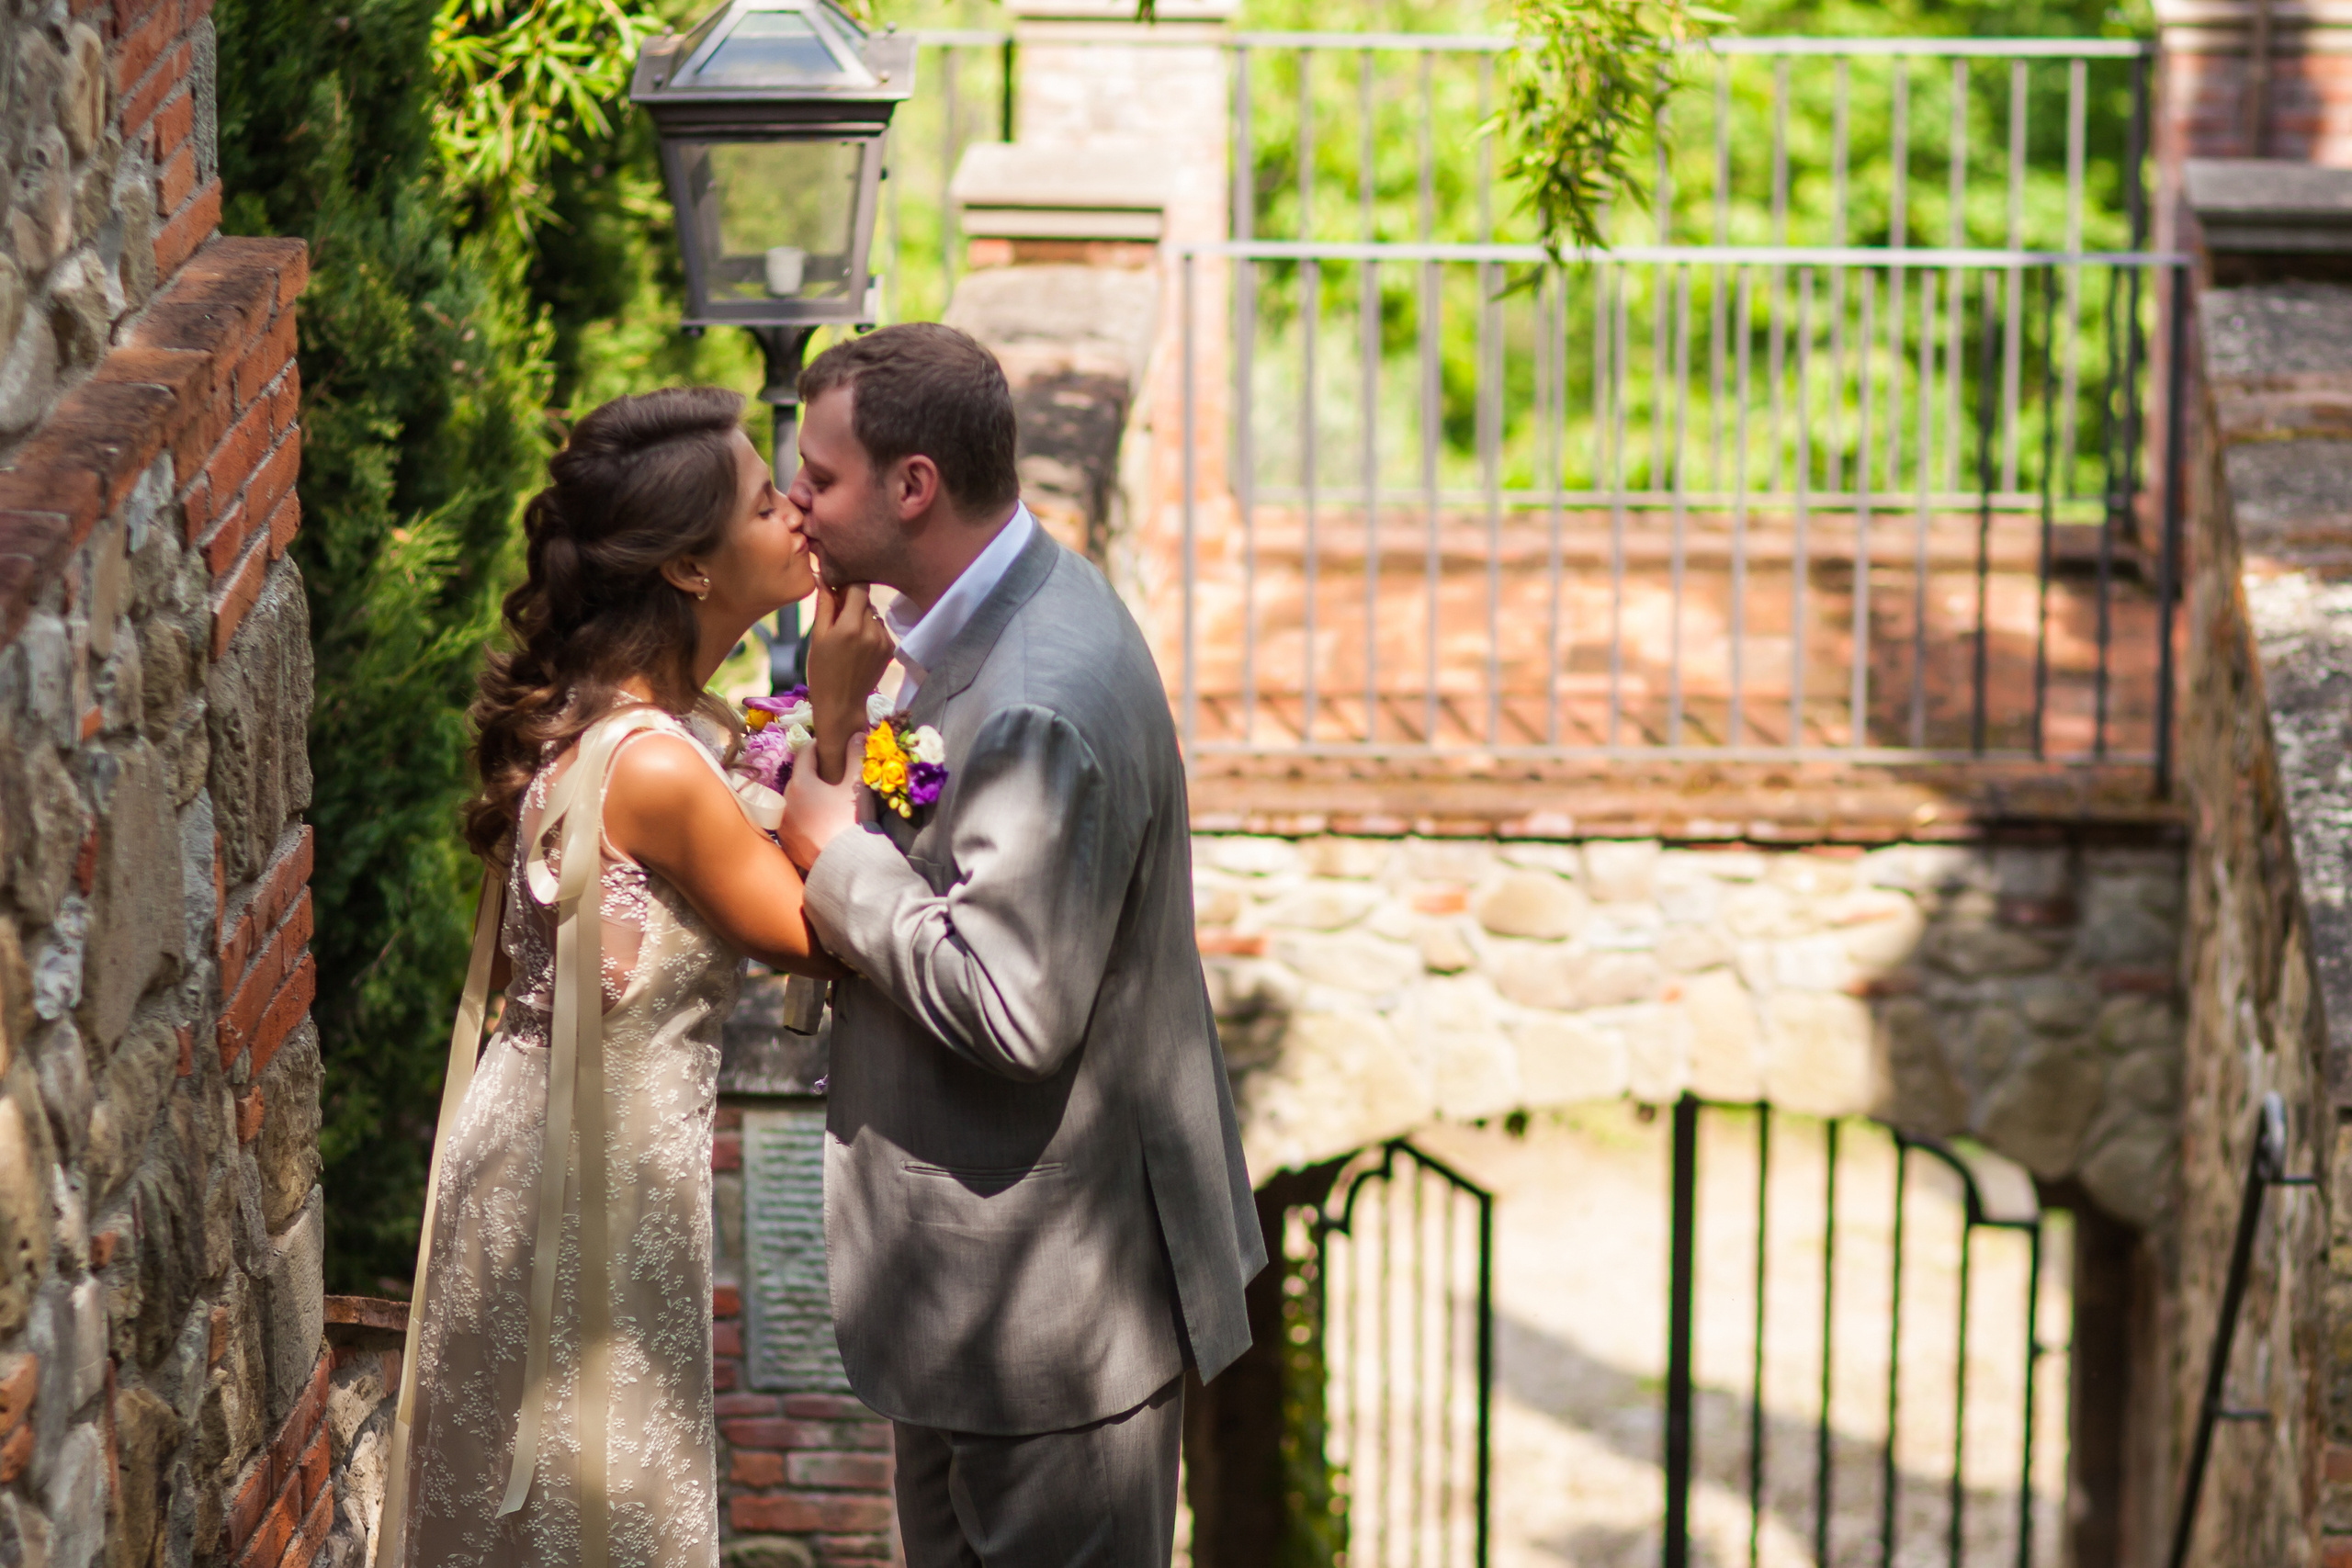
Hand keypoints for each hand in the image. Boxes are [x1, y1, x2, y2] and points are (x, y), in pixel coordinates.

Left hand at [780, 728, 863, 869]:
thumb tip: (856, 734)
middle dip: (814, 774)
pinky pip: (794, 824)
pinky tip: (820, 825)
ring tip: (827, 804)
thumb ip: (856, 756)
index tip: (830, 747)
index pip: (805, 752)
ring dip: (807, 798)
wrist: (844, 863)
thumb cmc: (850, 820)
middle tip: (833, 778)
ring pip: (795, 802)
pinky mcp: (786, 843)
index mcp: (800, 782)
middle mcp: (785, 800)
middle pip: (799, 777)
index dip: (818, 746)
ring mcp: (783, 824)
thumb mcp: (856, 785)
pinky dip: (804, 820)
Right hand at [806, 582, 894, 783]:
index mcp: (851, 625)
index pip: (858, 587)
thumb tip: (824, 576)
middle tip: (837, 617)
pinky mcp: (891, 649)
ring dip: (861, 617)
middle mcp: (872, 630)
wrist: (842, 703)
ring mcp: (885, 640)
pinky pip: (880, 629)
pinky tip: (858, 646)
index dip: (846, 585)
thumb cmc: (822, 670)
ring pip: (873, 614)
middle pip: (866, 600)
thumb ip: (825, 605)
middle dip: (852, 602)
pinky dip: (870, 630)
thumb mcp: (818, 636)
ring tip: (847, 636)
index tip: (836, 592)